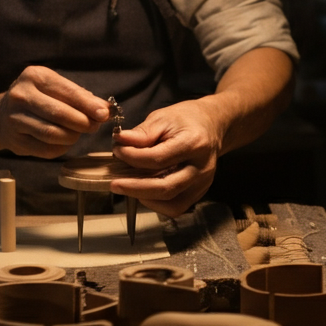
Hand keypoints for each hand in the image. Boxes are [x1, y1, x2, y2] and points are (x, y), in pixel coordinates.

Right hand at [0, 66, 108, 157]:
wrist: (1, 115)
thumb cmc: (39, 99)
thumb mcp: (57, 89)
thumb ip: (81, 97)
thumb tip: (106, 109)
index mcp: (34, 76)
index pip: (68, 92)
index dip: (88, 105)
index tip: (105, 114)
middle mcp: (21, 95)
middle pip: (60, 114)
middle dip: (83, 123)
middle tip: (94, 126)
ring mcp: (14, 119)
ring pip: (53, 134)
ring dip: (73, 136)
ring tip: (78, 133)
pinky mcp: (15, 140)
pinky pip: (47, 150)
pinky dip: (62, 148)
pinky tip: (64, 141)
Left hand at [110, 98, 225, 216]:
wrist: (212, 126)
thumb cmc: (186, 120)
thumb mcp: (163, 117)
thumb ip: (143, 132)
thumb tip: (121, 142)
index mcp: (193, 143)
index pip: (158, 159)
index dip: (132, 157)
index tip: (118, 151)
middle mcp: (202, 167)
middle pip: (165, 187)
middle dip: (134, 187)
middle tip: (114, 183)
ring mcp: (203, 183)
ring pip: (171, 203)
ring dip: (145, 198)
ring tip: (128, 187)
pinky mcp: (199, 192)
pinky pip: (176, 207)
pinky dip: (157, 204)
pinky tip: (144, 193)